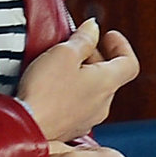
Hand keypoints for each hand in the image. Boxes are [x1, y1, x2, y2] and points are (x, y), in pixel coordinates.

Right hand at [17, 19, 139, 141]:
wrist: (26, 129)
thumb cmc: (44, 91)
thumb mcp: (64, 53)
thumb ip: (83, 38)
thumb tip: (93, 28)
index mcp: (106, 83)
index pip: (129, 63)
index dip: (121, 46)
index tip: (108, 36)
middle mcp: (102, 104)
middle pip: (110, 76)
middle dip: (96, 57)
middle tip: (76, 46)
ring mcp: (88, 119)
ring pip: (94, 91)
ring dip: (83, 75)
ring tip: (60, 65)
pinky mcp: (71, 128)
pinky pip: (79, 105)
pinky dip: (72, 91)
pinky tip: (52, 87)